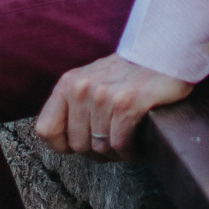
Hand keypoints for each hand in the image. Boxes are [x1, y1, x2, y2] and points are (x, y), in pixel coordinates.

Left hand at [35, 54, 192, 158]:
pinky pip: (121, 144)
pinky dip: (131, 152)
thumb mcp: (91, 82)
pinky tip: (137, 145)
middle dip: (97, 152)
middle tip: (114, 143)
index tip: (83, 142)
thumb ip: (73, 106)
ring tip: (128, 142)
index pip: (45, 131)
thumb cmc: (128, 75)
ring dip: (117, 153)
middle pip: (77, 146)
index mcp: (68, 84)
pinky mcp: (127, 103)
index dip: (63, 145)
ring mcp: (103, 95)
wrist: (163, 56)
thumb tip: (61, 141)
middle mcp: (81, 88)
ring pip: (101, 148)